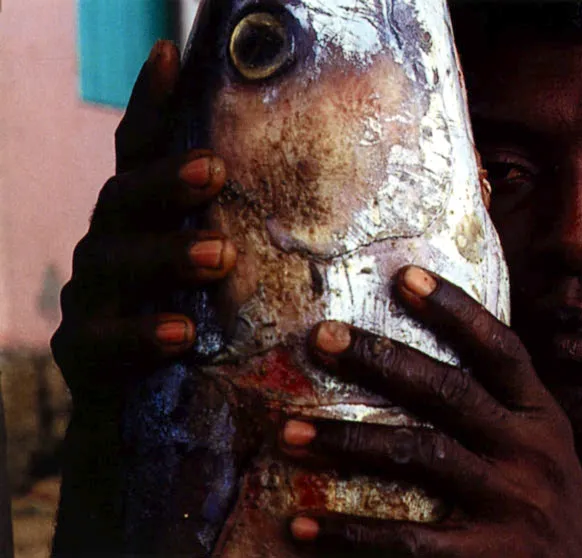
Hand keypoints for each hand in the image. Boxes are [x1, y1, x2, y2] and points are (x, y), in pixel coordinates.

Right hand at [50, 41, 235, 404]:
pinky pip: (106, 340)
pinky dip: (143, 334)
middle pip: (125, 199)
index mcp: (143, 221)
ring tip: (219, 256)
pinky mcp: (83, 352)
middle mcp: (111, 246)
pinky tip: (181, 333)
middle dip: (166, 182)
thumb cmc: (198, 334)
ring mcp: (92, 298)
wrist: (141, 420)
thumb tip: (330, 196)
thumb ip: (246, 237)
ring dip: (167, 255)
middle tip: (213, 170)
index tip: (170, 55)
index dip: (150, 106)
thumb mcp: (223, 281)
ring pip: (114, 263)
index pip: (140, 154)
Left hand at [280, 265, 581, 556]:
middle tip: (322, 338)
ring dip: (348, 439)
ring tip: (288, 431)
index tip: (404, 276)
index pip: (500, 350)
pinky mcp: (487, 557)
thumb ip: (498, 411)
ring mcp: (512, 504)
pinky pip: (408, 540)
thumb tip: (416, 363)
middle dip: (381, 360)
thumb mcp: (541, 450)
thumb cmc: (546, 509)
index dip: (455, 310)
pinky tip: (302, 524)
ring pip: (420, 454)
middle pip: (448, 391)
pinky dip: (351, 531)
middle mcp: (531, 452)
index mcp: (541, 418)